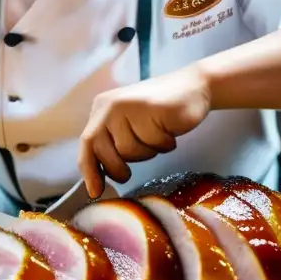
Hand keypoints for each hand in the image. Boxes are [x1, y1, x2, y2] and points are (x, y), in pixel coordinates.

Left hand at [78, 66, 210, 198]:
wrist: (193, 87)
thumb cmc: (161, 113)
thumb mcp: (129, 126)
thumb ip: (112, 144)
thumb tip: (96, 181)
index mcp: (100, 108)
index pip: (87, 145)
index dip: (90, 171)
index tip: (96, 192)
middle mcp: (109, 106)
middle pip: (106, 153)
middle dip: (122, 166)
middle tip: (141, 153)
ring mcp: (128, 106)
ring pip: (130, 152)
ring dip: (148, 150)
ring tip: (158, 133)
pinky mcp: (149, 109)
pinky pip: (152, 143)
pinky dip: (164, 143)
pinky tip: (169, 128)